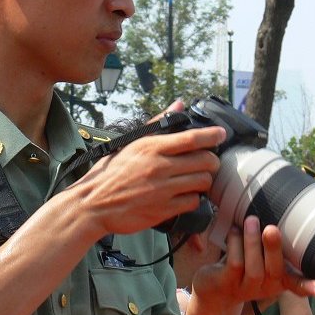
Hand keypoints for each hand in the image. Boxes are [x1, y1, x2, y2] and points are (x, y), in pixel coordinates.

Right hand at [71, 102, 224, 237]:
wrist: (93, 204)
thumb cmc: (110, 173)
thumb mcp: (130, 144)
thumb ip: (157, 124)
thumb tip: (179, 104)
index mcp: (151, 147)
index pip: (191, 138)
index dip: (212, 135)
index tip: (221, 134)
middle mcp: (159, 167)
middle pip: (205, 161)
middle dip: (211, 162)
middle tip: (208, 163)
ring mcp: (163, 190)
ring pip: (202, 182)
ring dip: (204, 181)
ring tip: (197, 180)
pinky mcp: (163, 210)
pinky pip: (192, 202)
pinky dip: (194, 199)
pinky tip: (186, 196)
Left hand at [191, 216, 314, 312]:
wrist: (214, 289)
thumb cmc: (242, 264)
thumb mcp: (260, 255)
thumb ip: (272, 242)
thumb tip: (282, 207)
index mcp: (279, 280)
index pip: (297, 284)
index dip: (309, 286)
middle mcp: (266, 287)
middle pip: (275, 270)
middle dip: (274, 248)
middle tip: (272, 229)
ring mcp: (247, 288)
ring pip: (253, 265)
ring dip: (252, 241)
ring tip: (251, 220)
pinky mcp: (228, 283)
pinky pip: (235, 263)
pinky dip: (235, 243)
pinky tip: (234, 230)